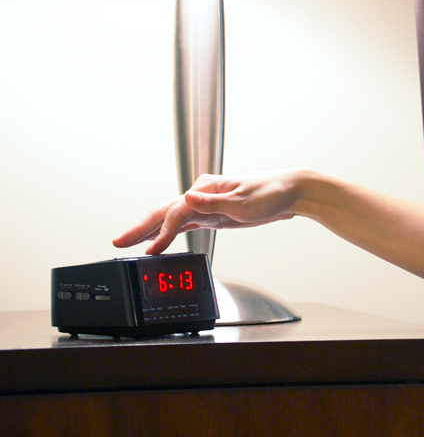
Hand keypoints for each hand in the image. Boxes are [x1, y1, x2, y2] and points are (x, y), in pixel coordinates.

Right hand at [112, 169, 311, 254]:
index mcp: (206, 187)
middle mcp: (202, 194)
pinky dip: (170, 233)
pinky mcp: (214, 215)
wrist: (291, 192)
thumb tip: (188, 197)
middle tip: (119, 241)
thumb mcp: (243, 201)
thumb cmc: (271, 193)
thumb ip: (214, 203)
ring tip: (131, 243)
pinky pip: (186, 224)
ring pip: (172, 219)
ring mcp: (207, 204)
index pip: (177, 211)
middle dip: (141, 227)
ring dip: (152, 231)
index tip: (151, 249)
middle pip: (165, 212)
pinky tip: (160, 241)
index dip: (162, 232)